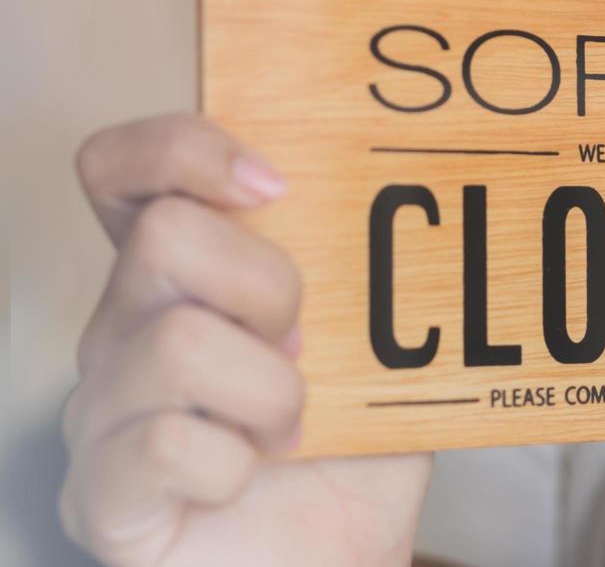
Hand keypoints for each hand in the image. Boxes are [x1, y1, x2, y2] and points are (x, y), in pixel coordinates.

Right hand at [61, 113, 431, 565]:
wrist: (338, 557)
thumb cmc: (353, 444)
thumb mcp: (377, 338)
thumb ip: (376, 265)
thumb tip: (432, 175)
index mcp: (179, 275)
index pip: (123, 168)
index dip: (186, 149)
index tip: (279, 183)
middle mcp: (122, 329)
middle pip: (165, 236)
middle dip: (271, 286)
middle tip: (305, 347)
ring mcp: (101, 412)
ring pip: (176, 343)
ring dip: (272, 392)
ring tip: (292, 427)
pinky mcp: (102, 496)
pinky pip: (165, 445)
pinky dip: (236, 464)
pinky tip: (248, 476)